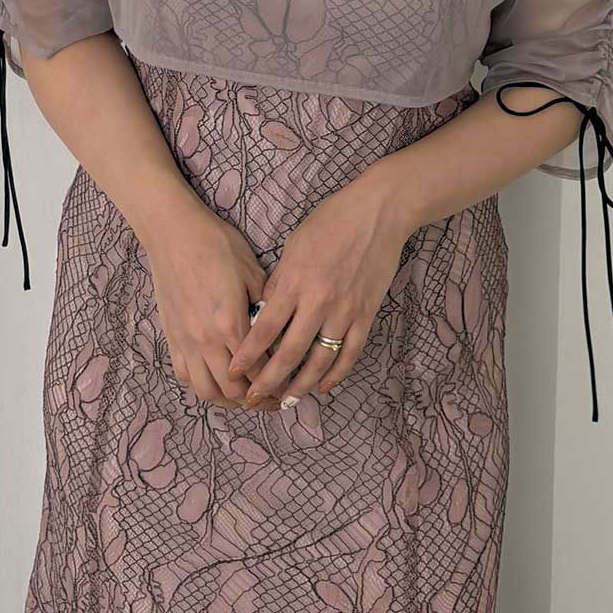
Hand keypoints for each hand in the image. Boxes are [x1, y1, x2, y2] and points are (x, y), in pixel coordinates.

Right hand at [145, 209, 266, 406]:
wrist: (174, 232)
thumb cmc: (216, 244)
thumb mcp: (252, 270)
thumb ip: (266, 304)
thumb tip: (278, 326)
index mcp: (231, 323)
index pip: (257, 370)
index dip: (274, 384)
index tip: (286, 387)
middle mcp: (206, 340)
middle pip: (232, 391)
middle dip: (254, 400)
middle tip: (269, 398)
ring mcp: (185, 340)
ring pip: (205, 390)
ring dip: (226, 400)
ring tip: (242, 397)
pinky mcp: (171, 336)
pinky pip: (183, 374)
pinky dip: (199, 383)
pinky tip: (213, 377)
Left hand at [224, 171, 414, 408]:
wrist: (378, 212)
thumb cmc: (332, 220)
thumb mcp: (294, 244)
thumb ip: (279, 280)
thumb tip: (265, 309)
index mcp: (295, 281)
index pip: (264, 328)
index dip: (247, 355)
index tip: (233, 373)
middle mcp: (318, 301)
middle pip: (289, 353)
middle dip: (269, 381)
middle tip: (254, 399)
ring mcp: (345, 310)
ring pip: (320, 360)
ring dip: (302, 385)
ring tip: (287, 400)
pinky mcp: (366, 314)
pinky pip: (350, 352)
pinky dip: (337, 373)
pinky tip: (324, 386)